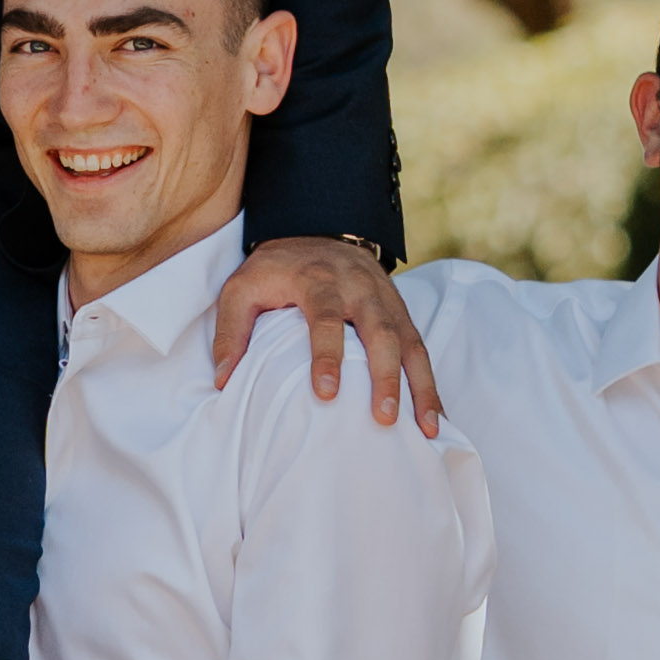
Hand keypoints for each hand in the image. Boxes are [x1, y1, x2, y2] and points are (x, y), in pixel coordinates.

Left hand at [209, 235, 442, 430]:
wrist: (320, 231)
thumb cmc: (276, 270)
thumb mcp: (241, 287)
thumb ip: (230, 329)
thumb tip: (223, 379)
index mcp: (318, 280)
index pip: (326, 318)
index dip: (327, 355)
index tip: (325, 393)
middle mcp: (360, 289)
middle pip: (380, 332)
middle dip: (385, 376)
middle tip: (384, 417)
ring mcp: (387, 301)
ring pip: (410, 343)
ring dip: (421, 386)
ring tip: (426, 428)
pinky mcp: (401, 315)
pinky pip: (421, 349)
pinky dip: (430, 384)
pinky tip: (436, 418)